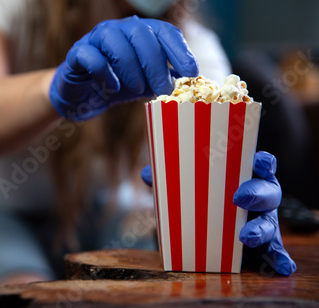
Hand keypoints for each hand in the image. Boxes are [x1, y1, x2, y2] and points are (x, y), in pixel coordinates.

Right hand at [49, 16, 198, 120]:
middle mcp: (118, 29)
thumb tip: (191, 84)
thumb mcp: (145, 84)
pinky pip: (92, 57)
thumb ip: (164, 80)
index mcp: (139, 32)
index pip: (164, 32)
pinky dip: (105, 73)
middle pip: (141, 34)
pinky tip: (113, 87)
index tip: (191, 72)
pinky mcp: (77, 53)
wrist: (82, 96)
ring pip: (115, 41)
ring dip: (131, 68)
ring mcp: (95, 38)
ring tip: (138, 90)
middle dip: (156, 64)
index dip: (179, 50)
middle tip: (164, 90)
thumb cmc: (116, 86)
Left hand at [141, 151, 295, 275]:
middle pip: (268, 192)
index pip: (260, 164)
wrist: (211, 227)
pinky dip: (280, 258)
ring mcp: (263, 220)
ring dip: (261, 229)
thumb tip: (147, 173)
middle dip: (256, 194)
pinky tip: (283, 266)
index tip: (260, 163)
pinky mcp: (263, 244)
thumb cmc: (204, 198)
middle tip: (238, 198)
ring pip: (270, 223)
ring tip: (246, 237)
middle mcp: (259, 196)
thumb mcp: (186, 187)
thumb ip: (170, 180)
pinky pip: (275, 251)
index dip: (264, 162)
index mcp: (244, 176)